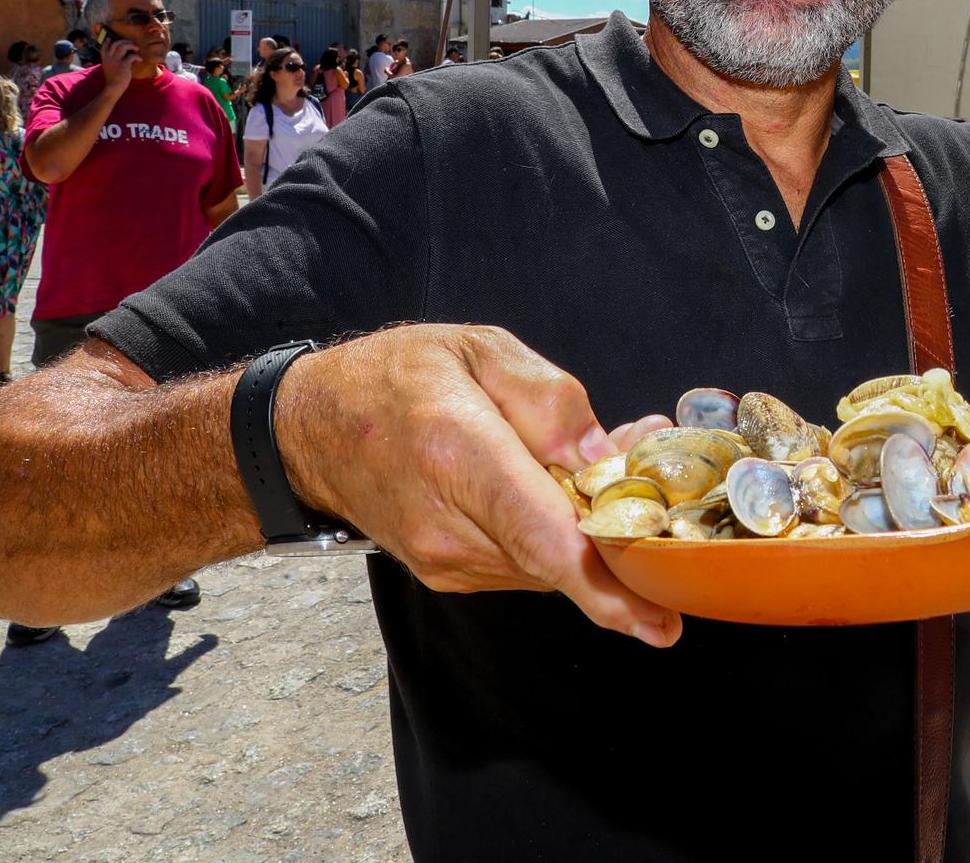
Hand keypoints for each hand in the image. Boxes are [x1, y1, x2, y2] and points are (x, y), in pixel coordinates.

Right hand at [98, 36, 138, 91]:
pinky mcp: (123, 65)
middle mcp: (109, 58)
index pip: (104, 48)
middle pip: (115, 44)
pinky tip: (140, 59)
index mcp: (105, 60)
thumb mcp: (108, 69)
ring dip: (131, 45)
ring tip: (137, 48)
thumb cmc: (113, 80)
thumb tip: (120, 58)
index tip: (110, 38)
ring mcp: (116, 61)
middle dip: (124, 41)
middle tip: (130, 42)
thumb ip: (111, 63)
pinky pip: (131, 56)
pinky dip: (137, 57)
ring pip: (122, 46)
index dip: (107, 42)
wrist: (114, 87)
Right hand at [276, 323, 682, 647]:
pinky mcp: (450, 574)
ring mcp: (445, 560)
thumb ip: (549, 400)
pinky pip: (527, 563)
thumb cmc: (393, 378)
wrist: (308, 430)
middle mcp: (449, 524)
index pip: (541, 535)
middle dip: (623, 534)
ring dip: (593, 533)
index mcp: (458, 454)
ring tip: (612, 471)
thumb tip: (604, 459)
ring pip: (550, 564)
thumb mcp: (478, 350)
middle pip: (561, 556)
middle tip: (661, 489)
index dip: (604, 583)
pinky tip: (563, 492)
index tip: (656, 619)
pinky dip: (559, 537)